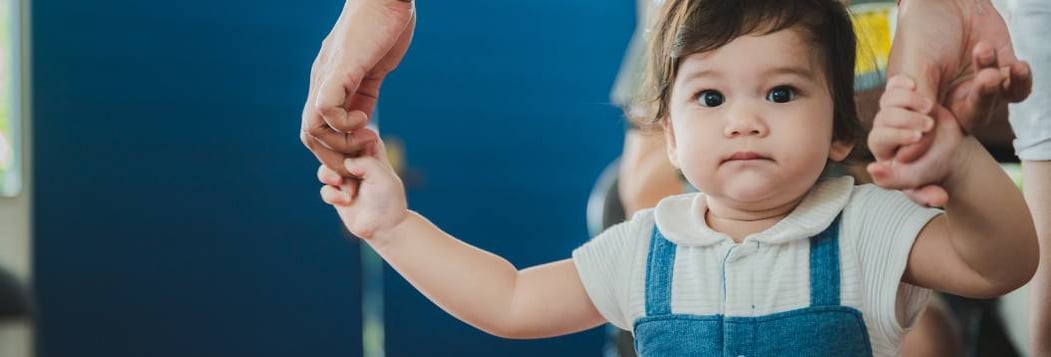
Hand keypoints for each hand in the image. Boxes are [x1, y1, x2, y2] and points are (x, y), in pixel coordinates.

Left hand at [301, 0, 414, 175]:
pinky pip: (325, 110)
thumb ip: (364, 92)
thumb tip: (363, 116)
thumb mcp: (372, 68)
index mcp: (329, 84)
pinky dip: (344, 124)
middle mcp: (322, 82)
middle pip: (309, 135)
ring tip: (365, 136)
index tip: (363, 149)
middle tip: (361, 155)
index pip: (316, 129)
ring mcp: (328, 77)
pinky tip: (365, 116)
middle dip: (334, 156)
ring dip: (340, 144)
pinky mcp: (340, 71)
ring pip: (312, 128)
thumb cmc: (383, 25)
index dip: (336, 149)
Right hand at [317, 128, 407, 240]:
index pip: (354, 134)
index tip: (351, 152)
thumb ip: (365, 163)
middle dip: (336, 162)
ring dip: (333, 177)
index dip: (347, 140)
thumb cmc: (389, 200)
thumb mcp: (382, 177)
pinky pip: (325, 188)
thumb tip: (346, 162)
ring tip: (346, 187)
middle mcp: (357, 162)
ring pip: (325, 167)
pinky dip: (333, 194)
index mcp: (372, 151)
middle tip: (347, 173)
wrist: (385, 228)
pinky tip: (345, 201)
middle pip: (334, 150)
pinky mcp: (337, 193)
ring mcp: (346, 177)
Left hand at [868, 76, 965, 206]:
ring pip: (888, 100)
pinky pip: (894, 86)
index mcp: (881, 151)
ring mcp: (892, 113)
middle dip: (906, 119)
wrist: (951, 153)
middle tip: (929, 125)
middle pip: (883, 117)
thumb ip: (909, 189)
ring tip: (930, 107)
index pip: (877, 138)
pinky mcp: (902, 99)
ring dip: (908, 101)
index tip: (919, 136)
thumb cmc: (934, 171)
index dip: (896, 135)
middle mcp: (882, 130)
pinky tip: (912, 84)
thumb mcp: (921, 183)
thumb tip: (876, 173)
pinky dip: (900, 84)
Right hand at [888, 0, 1030, 160]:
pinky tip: (1017, 64)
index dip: (937, 136)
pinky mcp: (1002, 69)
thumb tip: (911, 149)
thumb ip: (920, 104)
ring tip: (985, 51)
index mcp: (927, 102)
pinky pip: (1017, 87)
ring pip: (995, 102)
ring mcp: (979, 85)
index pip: (934, 132)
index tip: (936, 124)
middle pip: (972, 118)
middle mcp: (954, 97)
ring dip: (996, 83)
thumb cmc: (921, 30)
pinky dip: (1020, 80)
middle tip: (984, 78)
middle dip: (981, 100)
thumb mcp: (915, 67)